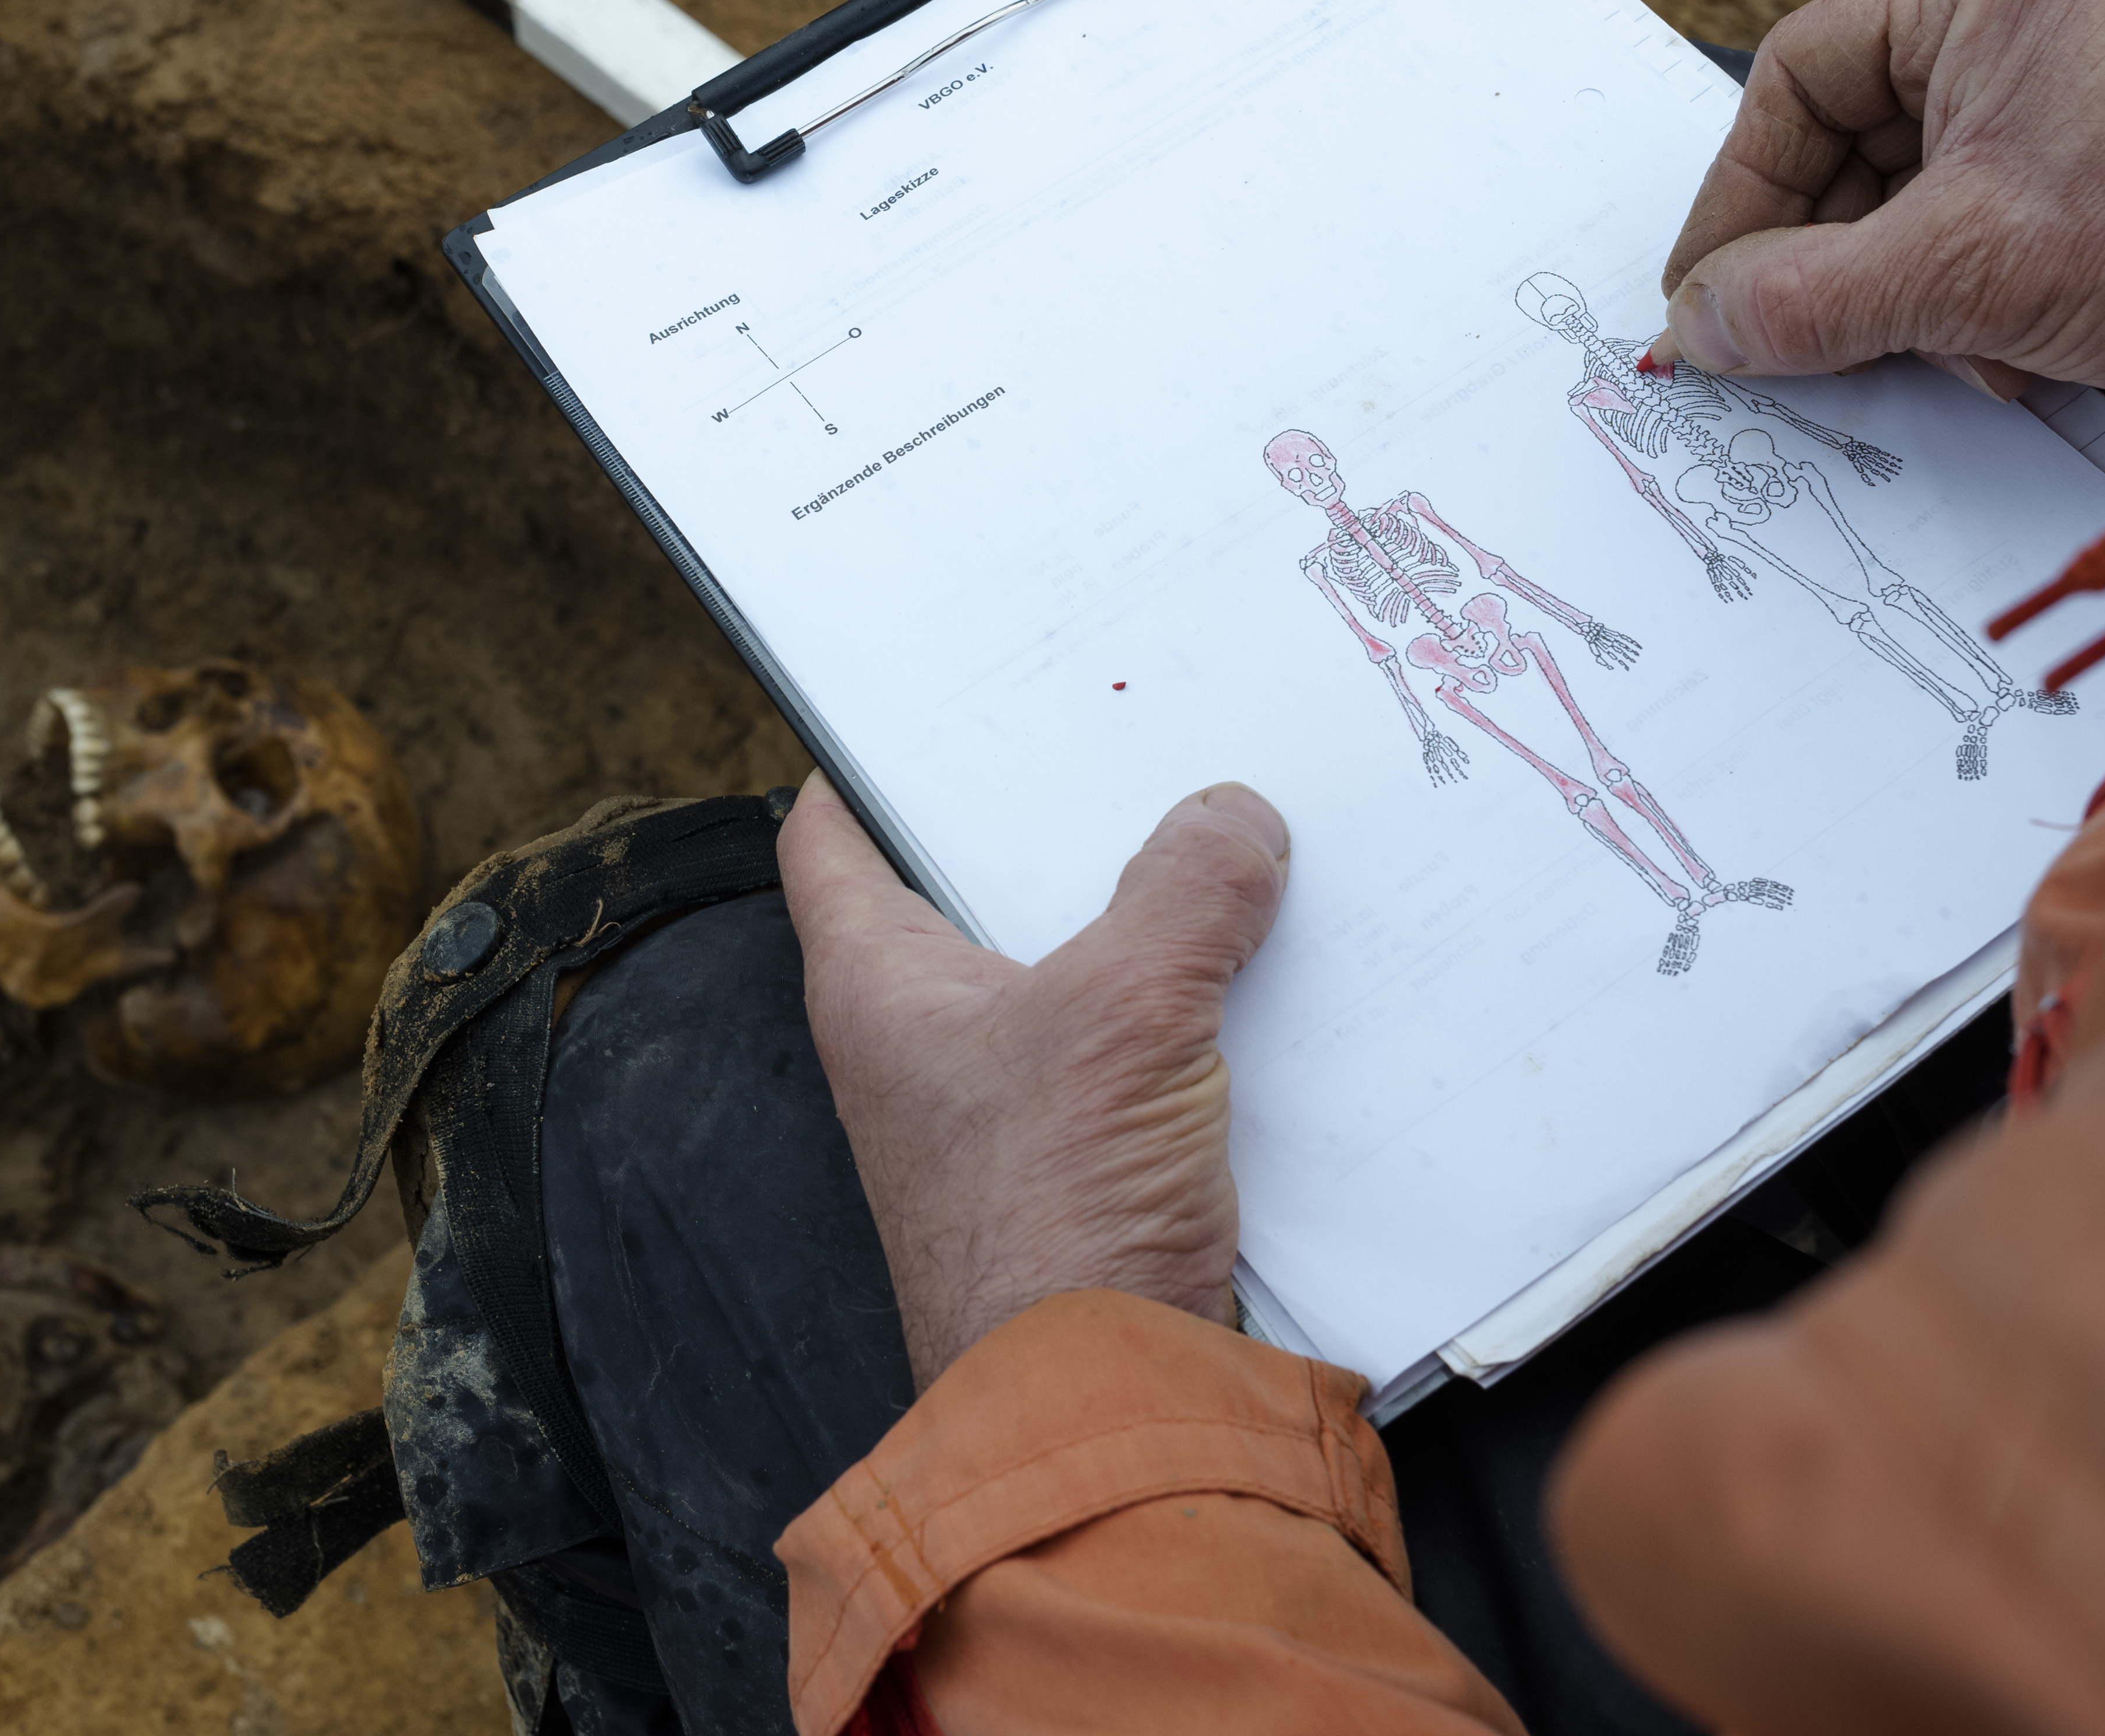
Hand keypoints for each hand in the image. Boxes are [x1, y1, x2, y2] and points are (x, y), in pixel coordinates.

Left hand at [781, 773, 1289, 1391]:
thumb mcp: (1126, 1015)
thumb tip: (1233, 818)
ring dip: (1146, 912)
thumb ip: (1183, 896)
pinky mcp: (1088, 1155)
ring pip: (1073, 964)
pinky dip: (1195, 1000)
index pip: (830, 838)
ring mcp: (1005, 1101)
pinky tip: (1274, 962)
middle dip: (1058, 819)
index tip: (933, 695)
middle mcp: (925, 1038)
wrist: (1106, 1408)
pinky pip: (1137, 1042)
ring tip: (1232, 827)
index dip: (867, 760)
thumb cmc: (1053, 1221)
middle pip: (976, 888)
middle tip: (1141, 733)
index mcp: (877, 984)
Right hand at [1656, 0, 2104, 420]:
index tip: (1705, 294)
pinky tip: (2010, 354)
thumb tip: (1698, 328)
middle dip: (1834, 260)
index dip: (1738, 198)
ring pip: (1915, 193)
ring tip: (1949, 353)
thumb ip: (1807, 299)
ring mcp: (2070, 77)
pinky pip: (1982, 218)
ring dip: (1908, 294)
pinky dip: (1971, 298)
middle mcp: (2023, 3)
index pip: (1798, 77)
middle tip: (1796, 347)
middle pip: (1853, 140)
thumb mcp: (1966, 269)